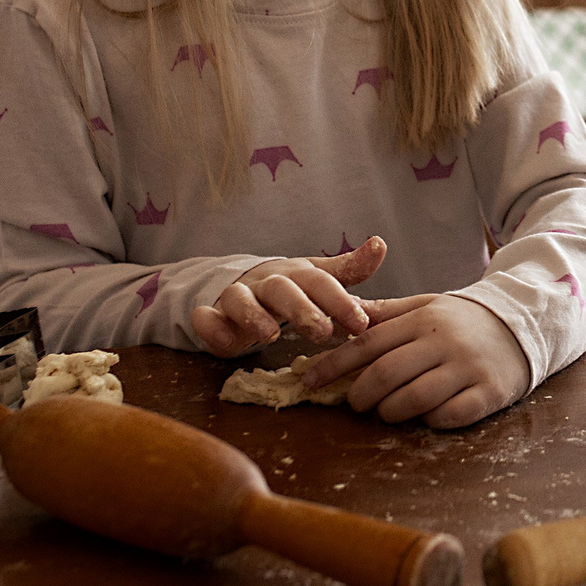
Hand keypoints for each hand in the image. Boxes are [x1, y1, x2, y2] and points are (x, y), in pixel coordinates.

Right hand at [189, 237, 386, 357]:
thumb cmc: (293, 289)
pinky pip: (205, 317)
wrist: (246, 288)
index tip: (361, 323)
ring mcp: (238, 295)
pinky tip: (224, 341)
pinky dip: (210, 326)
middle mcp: (268, 281)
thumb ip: (350, 269)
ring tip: (270, 336)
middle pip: (283, 289)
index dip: (340, 302)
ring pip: (241, 299)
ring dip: (255, 316)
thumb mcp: (321, 278)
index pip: (321, 282)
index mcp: (298, 274)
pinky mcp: (213, 314)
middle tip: (323, 332)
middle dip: (302, 309)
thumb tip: (380, 245)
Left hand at [296, 293, 530, 428]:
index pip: (368, 342)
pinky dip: (430, 420)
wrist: (526, 324)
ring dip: (390, 411)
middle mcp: (444, 341)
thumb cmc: (465, 320)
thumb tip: (341, 312)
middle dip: (360, 394)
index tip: (309, 379)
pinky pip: (450, 416)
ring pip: (414, 399)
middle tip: (354, 403)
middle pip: (386, 373)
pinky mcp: (489, 393)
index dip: (335, 363)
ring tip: (386, 411)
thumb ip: (385, 312)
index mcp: (424, 318)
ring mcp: (468, 368)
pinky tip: (426, 415)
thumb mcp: (427, 306)